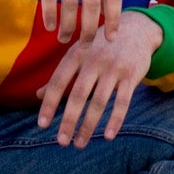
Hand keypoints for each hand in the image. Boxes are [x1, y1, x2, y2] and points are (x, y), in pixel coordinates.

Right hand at [0, 0, 122, 43]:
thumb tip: (108, 5)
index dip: (114, 17)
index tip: (111, 37)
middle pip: (92, 1)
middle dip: (90, 28)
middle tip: (86, 45)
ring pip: (70, 2)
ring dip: (68, 26)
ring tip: (64, 38)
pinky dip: (50, 14)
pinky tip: (50, 25)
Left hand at [36, 11, 163, 146]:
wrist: (136, 29)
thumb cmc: (101, 45)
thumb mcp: (79, 53)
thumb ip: (61, 74)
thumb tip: (38, 95)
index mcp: (77, 54)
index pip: (58, 81)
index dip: (49, 103)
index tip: (42, 124)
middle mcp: (94, 60)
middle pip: (78, 95)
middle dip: (68, 120)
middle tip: (61, 142)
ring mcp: (114, 68)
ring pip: (99, 102)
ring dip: (88, 126)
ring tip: (79, 143)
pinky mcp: (131, 75)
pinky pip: (122, 102)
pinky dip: (115, 120)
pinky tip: (108, 136)